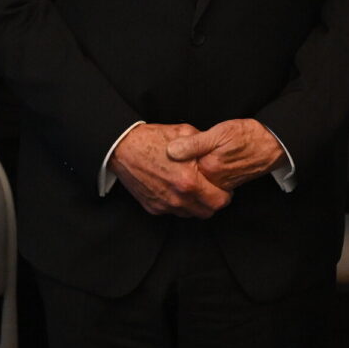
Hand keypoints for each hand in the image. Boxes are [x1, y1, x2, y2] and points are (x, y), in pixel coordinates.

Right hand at [109, 123, 230, 217]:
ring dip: (195, 204)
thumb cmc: (152, 139)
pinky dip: (179, 203)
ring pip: (190, 214)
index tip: (223, 187)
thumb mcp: (185, 133)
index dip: (225, 194)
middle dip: (212, 201)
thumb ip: (205, 145)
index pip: (219, 201)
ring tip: (193, 188)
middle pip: (207, 212)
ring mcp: (164, 205)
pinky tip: (176, 188)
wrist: (123, 147)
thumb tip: (218, 152)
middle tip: (211, 189)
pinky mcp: (153, 208)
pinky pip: (173, 211)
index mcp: (189, 182)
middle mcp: (177, 198)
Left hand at [168, 118, 286, 191]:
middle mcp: (214, 181)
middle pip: (186, 183)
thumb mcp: (219, 133)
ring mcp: (221, 185)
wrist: (272, 145)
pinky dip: (199, 179)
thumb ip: (194, 143)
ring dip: (187, 177)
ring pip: (196, 186)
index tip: (162, 156)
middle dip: (176, 174)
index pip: (180, 172)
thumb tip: (171, 151)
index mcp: (209, 168)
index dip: (171, 163)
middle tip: (170, 161)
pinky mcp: (227, 185)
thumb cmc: (248, 136)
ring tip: (181, 165)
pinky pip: (207, 186)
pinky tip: (198, 167)